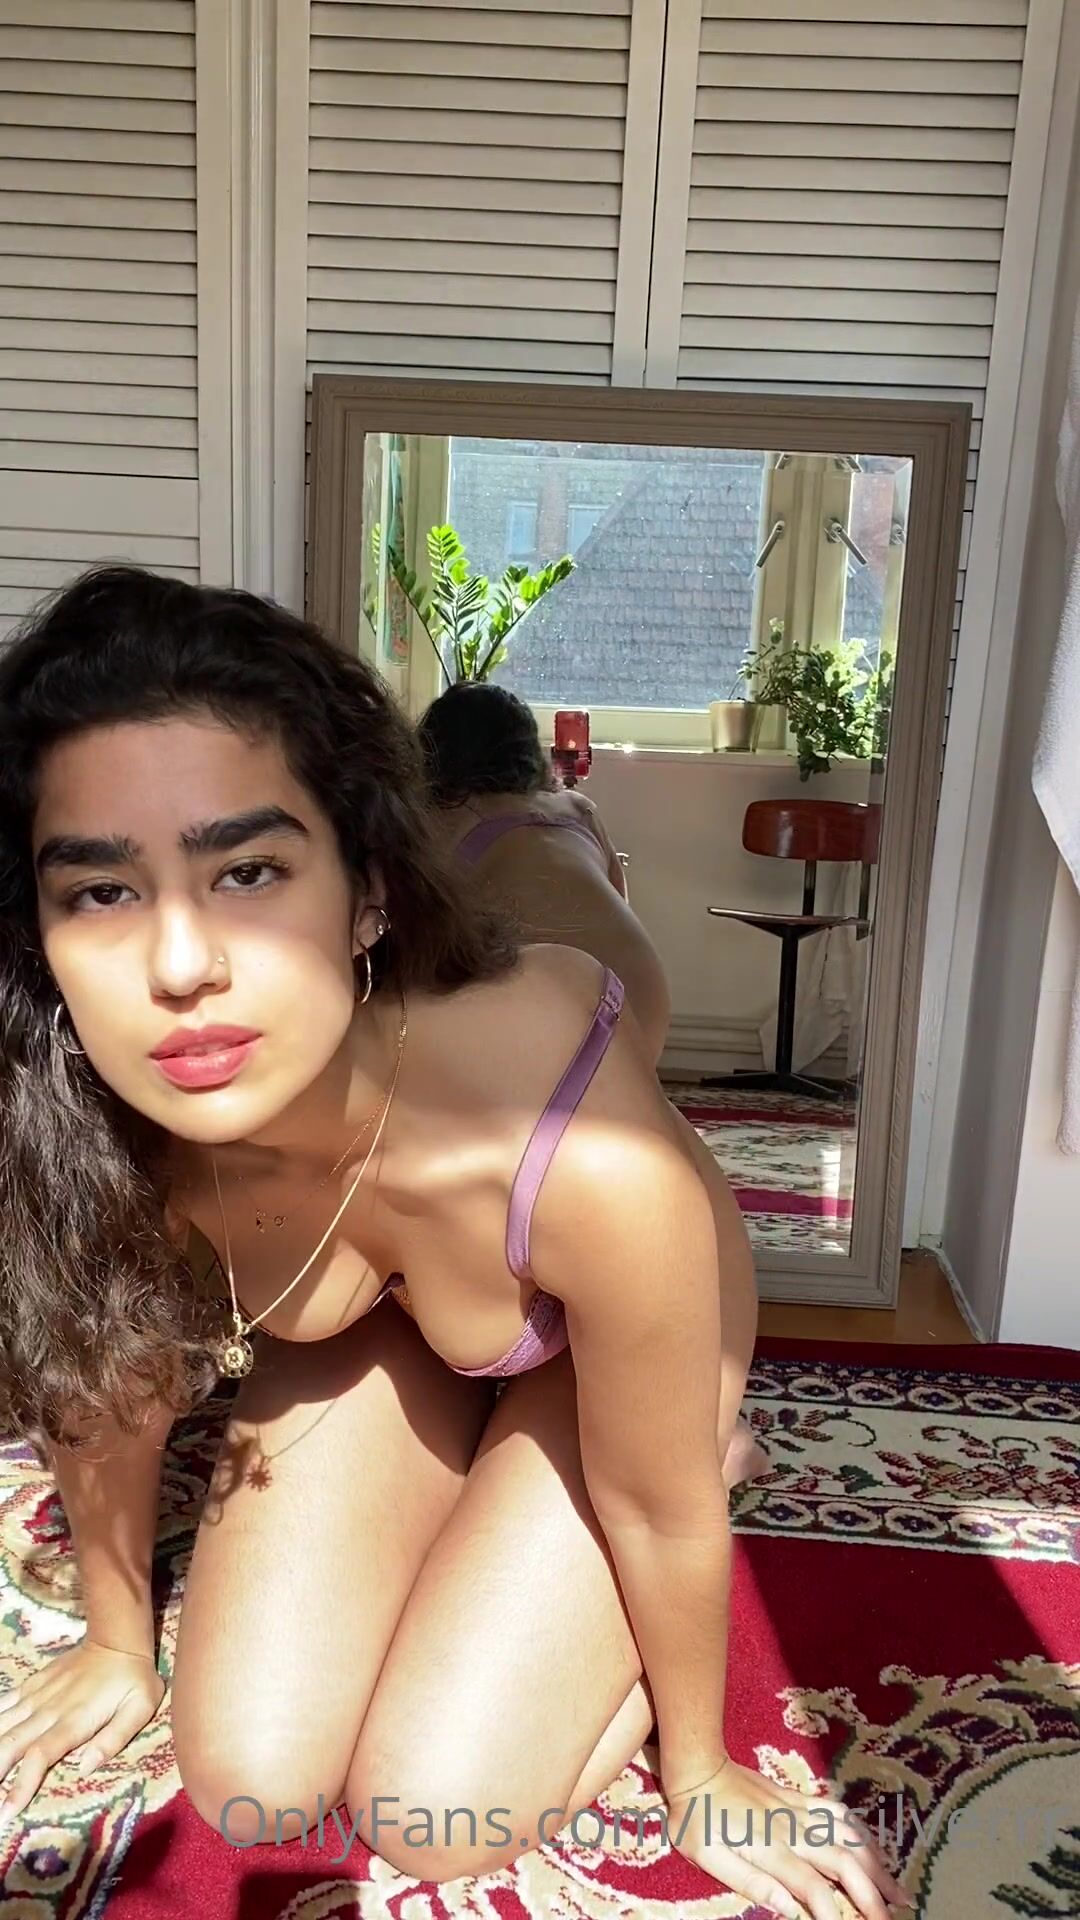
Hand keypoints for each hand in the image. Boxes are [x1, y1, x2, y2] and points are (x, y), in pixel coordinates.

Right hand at [0, 1639, 164, 1826]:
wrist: (117, 1637)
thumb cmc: (132, 1679)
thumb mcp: (139, 1709)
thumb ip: (113, 1739)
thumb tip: (85, 1767)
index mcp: (73, 1721)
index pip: (38, 1757)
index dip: (20, 1786)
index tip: (7, 1812)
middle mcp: (48, 1710)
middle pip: (10, 1745)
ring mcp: (37, 1695)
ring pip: (3, 1725)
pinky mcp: (33, 1684)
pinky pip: (5, 1703)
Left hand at [665, 1756, 913, 1918]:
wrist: (698, 1767)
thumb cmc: (697, 1821)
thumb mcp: (710, 1859)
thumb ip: (751, 1884)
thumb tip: (790, 1908)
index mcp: (771, 1850)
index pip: (814, 1888)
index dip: (836, 1913)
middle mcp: (793, 1829)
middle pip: (844, 1863)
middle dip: (872, 1894)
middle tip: (892, 1918)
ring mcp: (798, 1810)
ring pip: (848, 1837)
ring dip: (876, 1864)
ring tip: (897, 1891)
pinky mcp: (797, 1797)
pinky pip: (837, 1812)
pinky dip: (860, 1832)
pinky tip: (872, 1846)